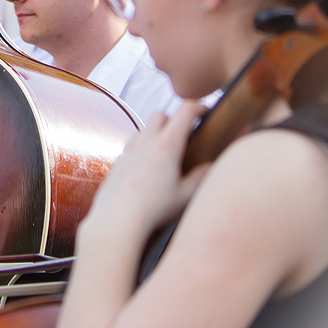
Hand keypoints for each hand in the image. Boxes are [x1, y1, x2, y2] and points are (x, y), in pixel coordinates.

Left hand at [83, 101, 210, 244]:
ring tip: (168, 153)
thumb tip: (211, 165)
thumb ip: (201, 177)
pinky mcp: (118, 161)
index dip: (199, 107)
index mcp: (166, 145)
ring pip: (145, 128)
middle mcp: (146, 142)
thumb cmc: (154, 210)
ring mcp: (129, 150)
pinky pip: (133, 145)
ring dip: (158, 132)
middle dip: (175, 119)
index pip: (185, 111)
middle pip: (161, 115)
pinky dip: (143, 147)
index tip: (207, 113)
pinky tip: (149, 166)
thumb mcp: (185, 196)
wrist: (117, 219)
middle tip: (187, 135)